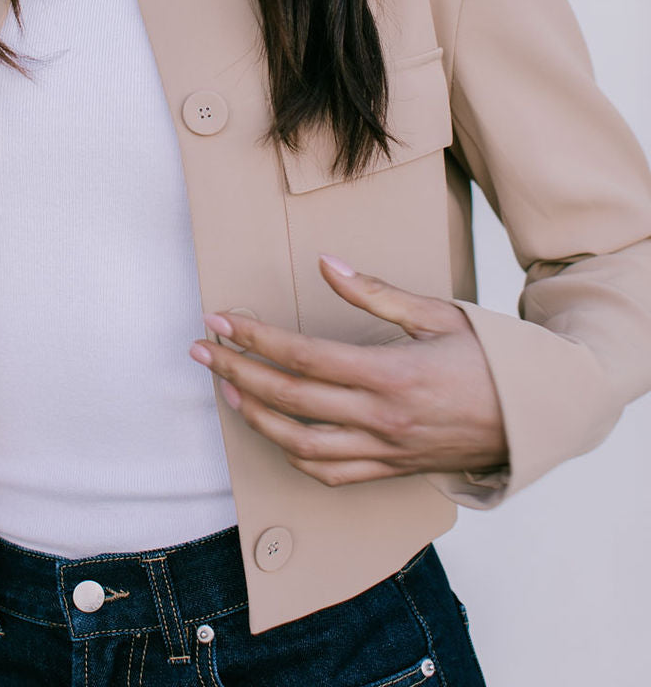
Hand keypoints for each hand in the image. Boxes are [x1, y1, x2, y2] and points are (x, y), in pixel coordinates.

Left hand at [189, 254, 507, 485]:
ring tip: (226, 388)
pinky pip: (330, 472)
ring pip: (300, 443)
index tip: (221, 320)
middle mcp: (381, 419)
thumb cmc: (488, 357)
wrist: (534, 417)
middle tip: (202, 349)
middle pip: (289, 398)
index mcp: (391, 375)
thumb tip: (328, 264)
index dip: (255, 339)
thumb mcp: (438, 313)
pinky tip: (272, 430)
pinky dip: (292, 454)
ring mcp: (384, 450)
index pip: (303, 357)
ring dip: (254, 415)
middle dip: (236, 372)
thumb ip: (376, 292)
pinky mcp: (390, 469)